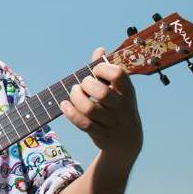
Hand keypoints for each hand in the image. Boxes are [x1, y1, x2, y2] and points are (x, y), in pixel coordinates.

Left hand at [60, 47, 142, 165]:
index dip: (102, 68)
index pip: (118, 74)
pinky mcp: (101, 135)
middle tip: (82, 85)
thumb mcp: (118, 91)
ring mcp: (112, 123)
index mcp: (128, 91)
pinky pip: (83, 123)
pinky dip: (70, 112)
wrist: (127, 144)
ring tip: (74, 94)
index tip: (95, 71)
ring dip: (76, 98)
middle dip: (86, 85)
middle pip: (102, 93)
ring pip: (90, 109)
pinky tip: (64, 105)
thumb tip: (99, 50)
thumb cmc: (118, 108)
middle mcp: (122, 107)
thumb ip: (107, 71)